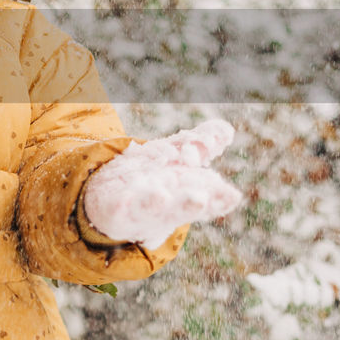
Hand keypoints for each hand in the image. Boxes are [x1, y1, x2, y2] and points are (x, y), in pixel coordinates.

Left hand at [82, 119, 242, 249]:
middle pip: (180, 206)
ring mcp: (138, 209)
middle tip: (201, 199)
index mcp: (185, 194)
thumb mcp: (176, 155)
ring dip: (155, 202)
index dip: (218, 198)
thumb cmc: (152, 176)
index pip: (206, 197)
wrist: (109, 194)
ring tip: (161, 196)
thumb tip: (226, 130)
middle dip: (190, 203)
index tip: (231, 196)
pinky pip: (117, 208)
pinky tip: (124, 200)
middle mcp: (165, 207)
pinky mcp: (113, 209)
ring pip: (148, 207)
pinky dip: (122, 205)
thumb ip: (200, 143)